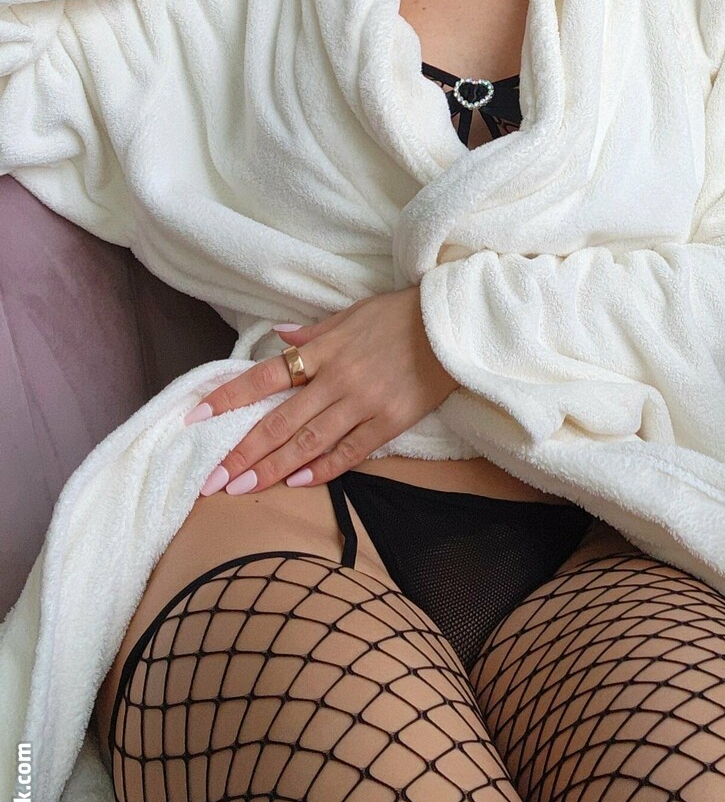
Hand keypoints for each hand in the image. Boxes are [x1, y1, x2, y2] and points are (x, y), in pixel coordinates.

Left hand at [184, 287, 459, 493]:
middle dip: (242, 451)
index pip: (264, 376)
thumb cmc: (399, 315)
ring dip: (272, 468)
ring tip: (241, 488)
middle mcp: (337, 378)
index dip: (228, 398)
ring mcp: (363, 402)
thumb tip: (279, 338)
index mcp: (323, 349)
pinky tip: (296, 483)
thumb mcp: (351, 313)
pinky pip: (349, 451)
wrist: (452, 323)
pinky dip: (322, 469)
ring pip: (308, 442)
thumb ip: (313, 333)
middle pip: (279, 420)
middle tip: (212, 479)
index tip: (195, 418)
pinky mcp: (389, 421)